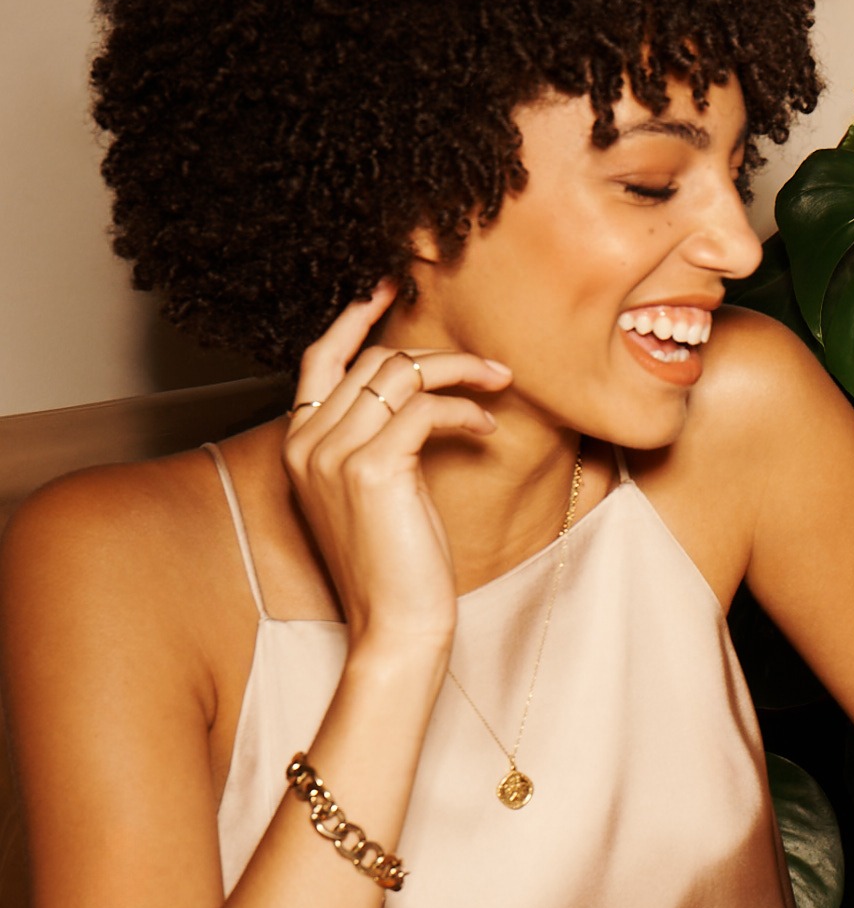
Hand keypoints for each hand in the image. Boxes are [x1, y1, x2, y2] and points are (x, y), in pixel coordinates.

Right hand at [283, 287, 511, 658]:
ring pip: (400, 375)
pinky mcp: (370, 469)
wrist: (397, 623)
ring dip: (461, 372)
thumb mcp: (380, 487)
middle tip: (491, 368)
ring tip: (500, 386)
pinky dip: (463, 409)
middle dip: (438, 356)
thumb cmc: (399, 560)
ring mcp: (331, 454)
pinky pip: (424, 408)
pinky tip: (486, 428)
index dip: (354, 318)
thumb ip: (378, 436)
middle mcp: (304, 443)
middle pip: (373, 362)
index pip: (319, 360)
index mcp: (298, 444)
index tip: (390, 284)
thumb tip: (418, 387)